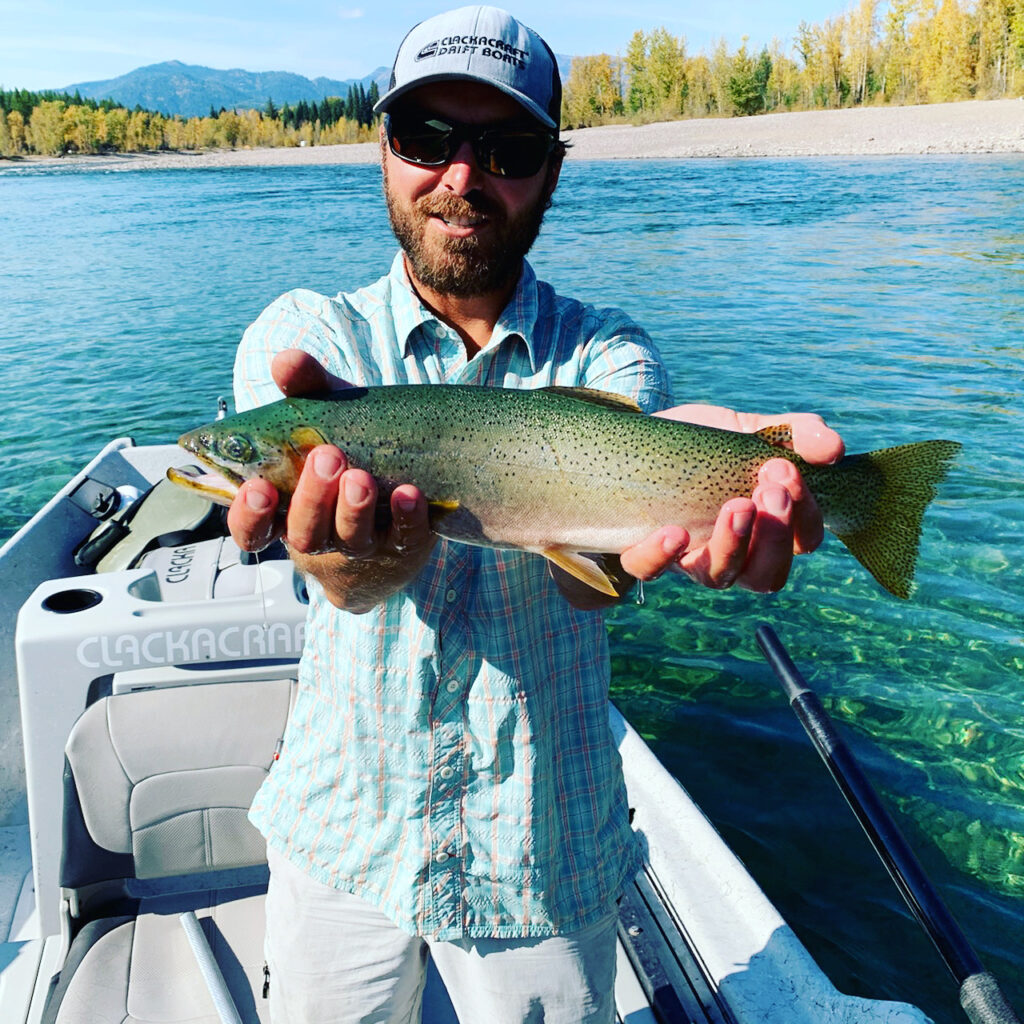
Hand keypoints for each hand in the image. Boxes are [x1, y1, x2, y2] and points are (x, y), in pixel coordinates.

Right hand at [226, 350, 435, 610]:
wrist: (397, 496)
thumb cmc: (348, 451)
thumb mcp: (326, 417)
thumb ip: (305, 390)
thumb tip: (286, 361)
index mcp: (286, 511)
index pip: (253, 528)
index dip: (251, 515)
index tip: (259, 488)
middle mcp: (321, 535)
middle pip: (305, 532)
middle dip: (312, 497)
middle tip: (327, 457)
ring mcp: (363, 545)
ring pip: (351, 539)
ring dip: (355, 509)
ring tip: (362, 476)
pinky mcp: (404, 545)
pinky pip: (405, 538)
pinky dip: (407, 517)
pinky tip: (409, 494)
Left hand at [619, 404, 844, 593]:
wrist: (644, 436)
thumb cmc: (707, 442)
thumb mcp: (752, 430)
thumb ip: (795, 434)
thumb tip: (833, 447)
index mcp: (767, 529)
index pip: (802, 540)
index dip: (804, 513)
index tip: (786, 470)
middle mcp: (733, 554)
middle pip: (767, 574)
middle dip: (775, 534)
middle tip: (768, 488)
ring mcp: (688, 558)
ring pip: (718, 578)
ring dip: (733, 546)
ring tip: (736, 506)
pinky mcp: (643, 550)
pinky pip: (650, 570)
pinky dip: (662, 556)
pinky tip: (675, 532)